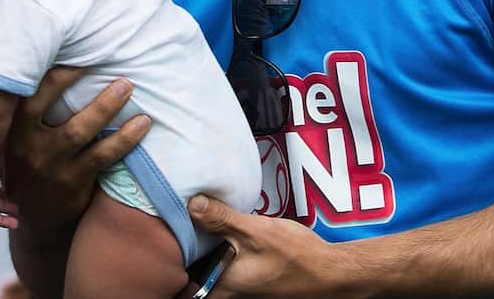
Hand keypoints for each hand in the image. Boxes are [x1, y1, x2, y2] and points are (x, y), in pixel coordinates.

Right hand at [0, 66, 149, 229]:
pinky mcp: (71, 183)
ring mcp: (52, 167)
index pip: (34, 96)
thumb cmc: (29, 161)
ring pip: (83, 135)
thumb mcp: (17, 136)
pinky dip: (123, 140)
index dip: (58, 76)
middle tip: (124, 78)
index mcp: (16, 129)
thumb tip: (60, 60)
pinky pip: (102, 158)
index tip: (84, 56)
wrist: (31, 215)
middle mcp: (31, 147)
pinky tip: (141, 125)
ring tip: (130, 91)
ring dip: (109, 112)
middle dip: (95, 98)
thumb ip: (29, 108)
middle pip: (64, 117)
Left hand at [180, 196, 342, 298]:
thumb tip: (191, 204)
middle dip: (185, 254)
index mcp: (222, 286)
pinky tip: (221, 231)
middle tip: (175, 225)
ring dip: (203, 251)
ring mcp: (240, 289)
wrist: (331, 273)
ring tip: (195, 223)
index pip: (184, 283)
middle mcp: (228, 292)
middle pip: (195, 276)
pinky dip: (219, 251)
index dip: (170, 266)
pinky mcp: (250, 280)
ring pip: (210, 271)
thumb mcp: (255, 231)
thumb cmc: (295, 256)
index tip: (162, 240)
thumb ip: (221, 218)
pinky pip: (224, 267)